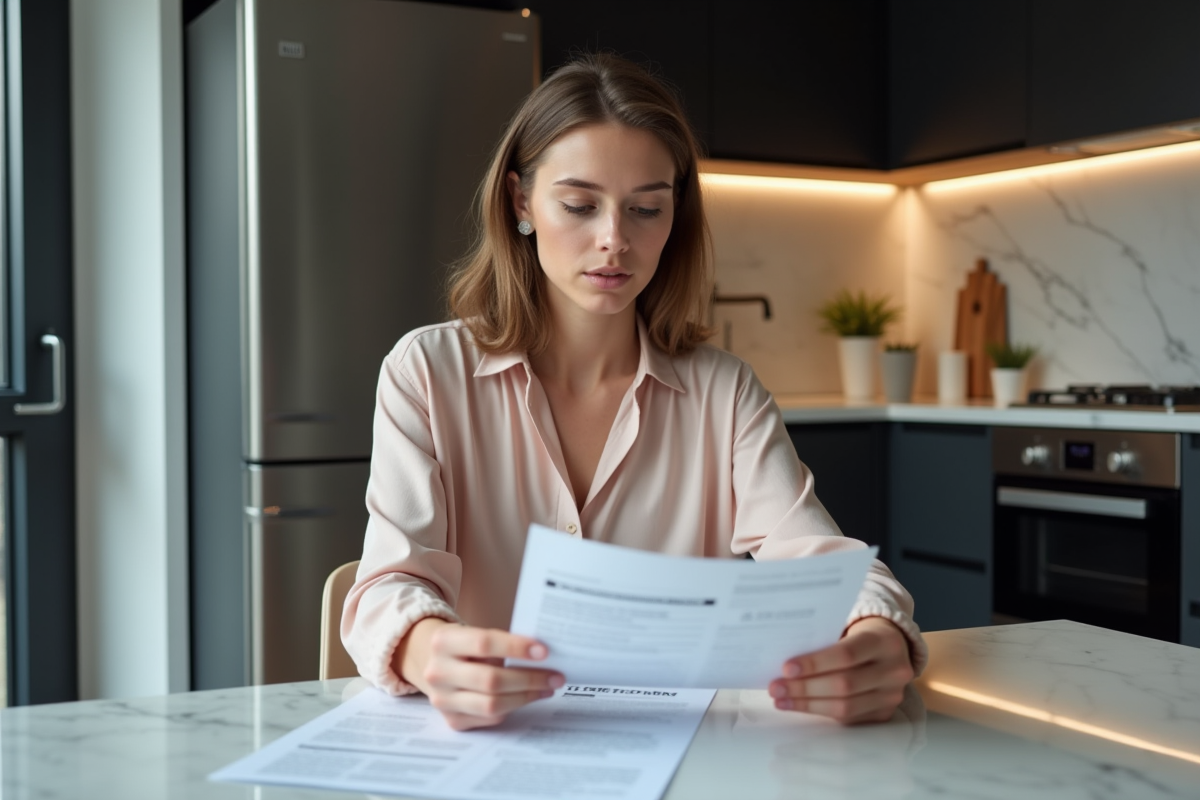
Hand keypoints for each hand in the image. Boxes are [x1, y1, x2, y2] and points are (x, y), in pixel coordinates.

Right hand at [395, 618, 564, 730]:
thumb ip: (502, 643)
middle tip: (556, 675)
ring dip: (526, 696)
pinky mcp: (452, 720)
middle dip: (529, 678)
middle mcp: (438, 672)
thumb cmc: (465, 646)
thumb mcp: (474, 633)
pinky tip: (527, 697)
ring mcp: (442, 700)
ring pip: (492, 704)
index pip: (484, 643)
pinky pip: (490, 718)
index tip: (544, 651)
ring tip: (547, 687)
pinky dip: (513, 707)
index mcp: (443, 641)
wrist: (432, 663)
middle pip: (490, 679)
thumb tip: (543, 655)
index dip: (516, 647)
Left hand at [768, 616, 913, 723]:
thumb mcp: (849, 629)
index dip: (815, 663)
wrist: (891, 647)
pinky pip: (848, 718)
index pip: (846, 654)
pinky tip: (798, 705)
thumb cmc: (859, 635)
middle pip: (844, 685)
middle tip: (776, 687)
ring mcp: (892, 695)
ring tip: (781, 699)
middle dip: (805, 688)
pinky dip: (820, 712)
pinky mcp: (885, 713)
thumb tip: (785, 665)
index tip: (786, 668)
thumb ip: (823, 643)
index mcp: (883, 642)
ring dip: (807, 705)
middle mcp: (894, 670)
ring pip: (845, 707)